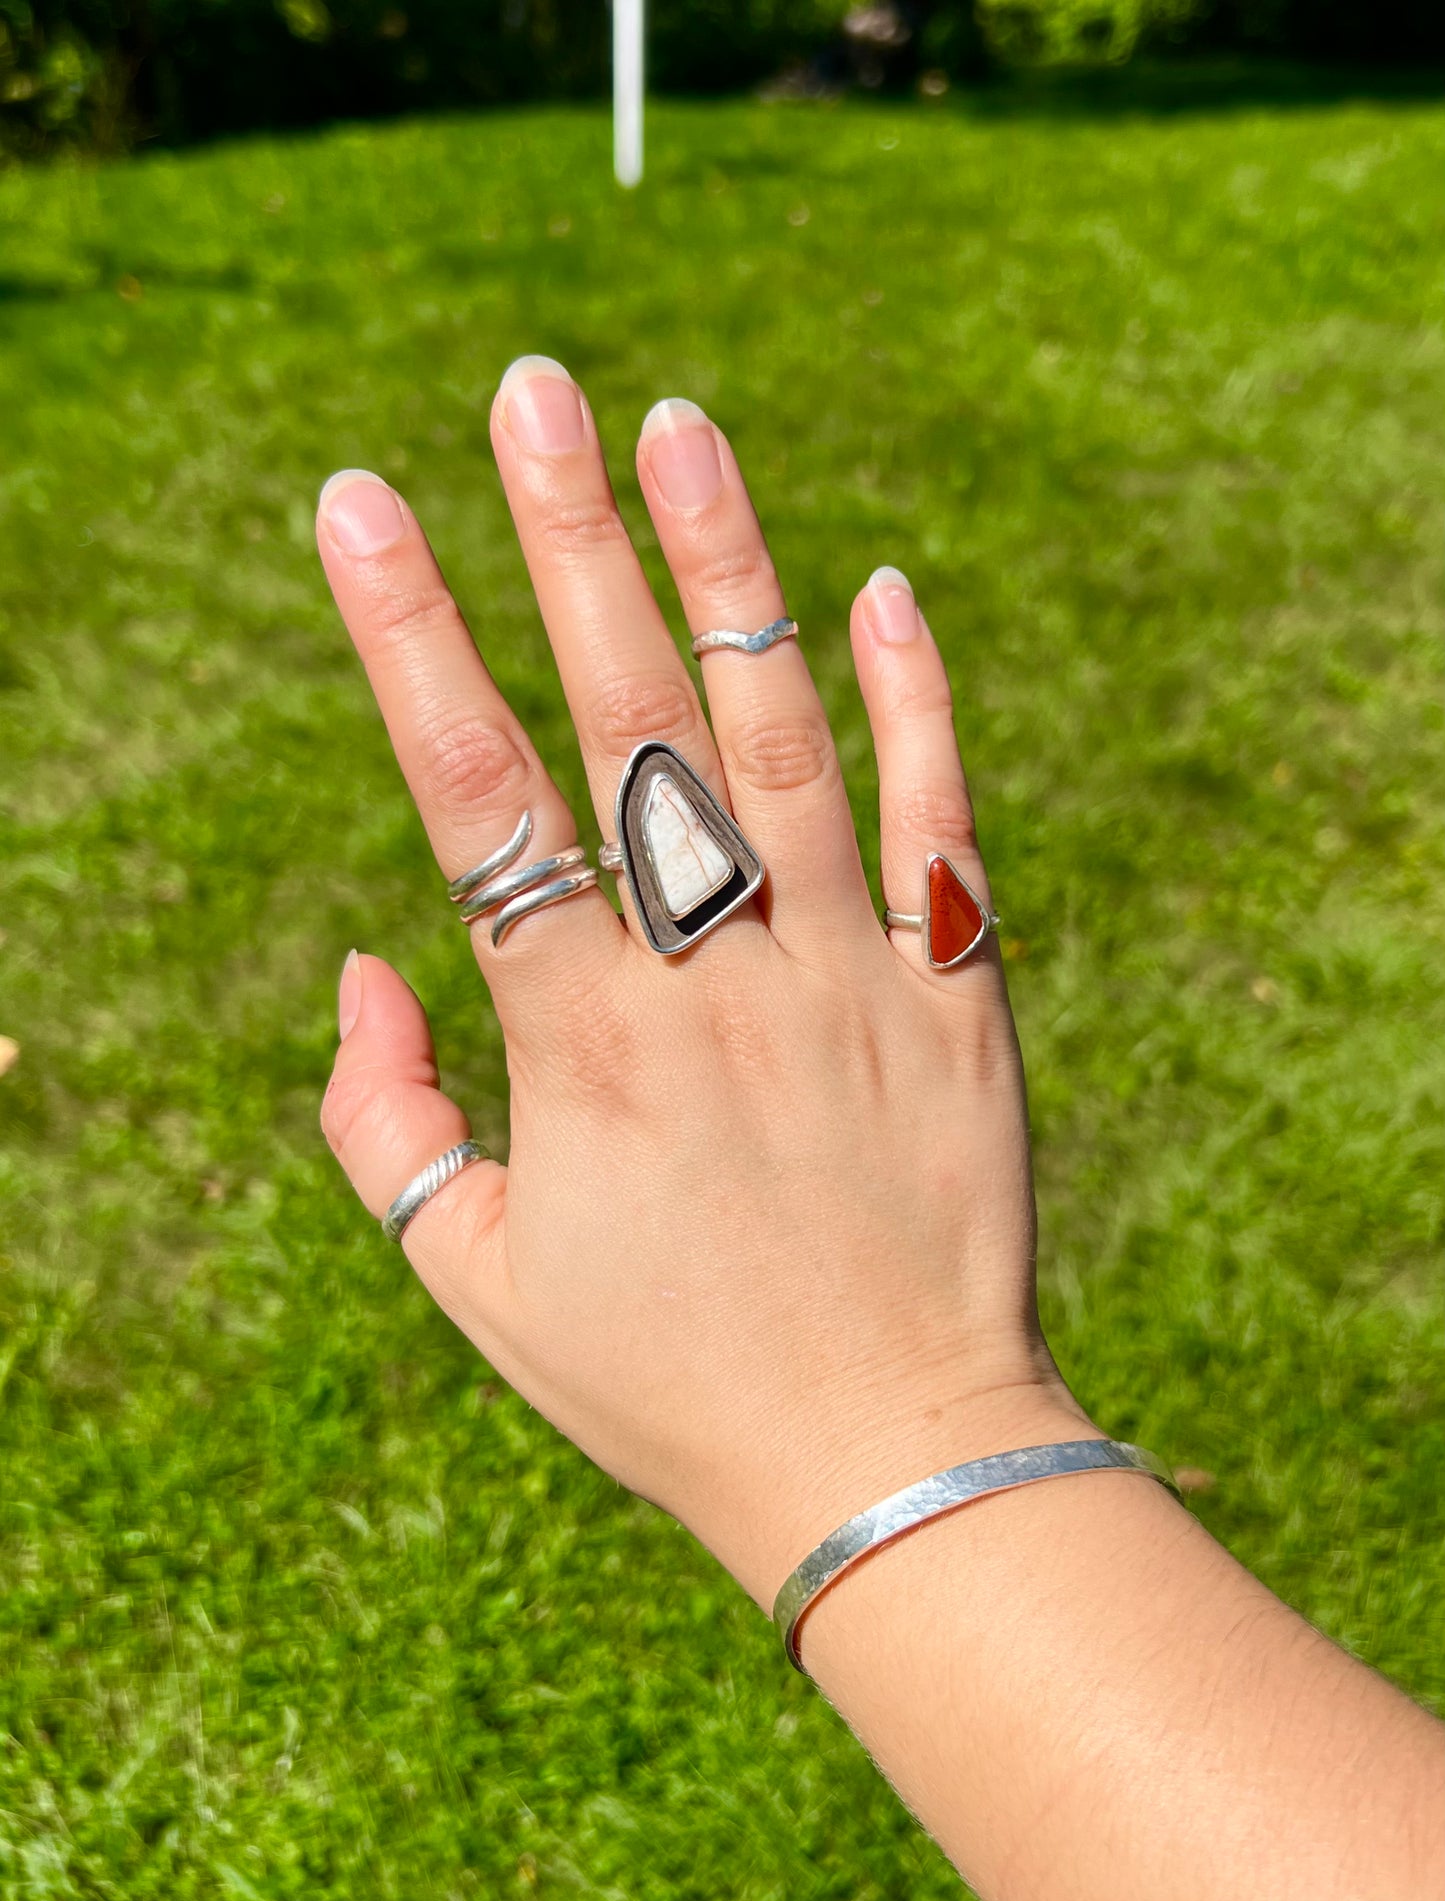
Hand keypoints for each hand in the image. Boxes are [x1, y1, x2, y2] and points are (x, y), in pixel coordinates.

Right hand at [316, 359, 1092, 1607]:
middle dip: (562, 543)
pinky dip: (915, 699)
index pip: (476, 800)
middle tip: (525, 389)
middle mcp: (717, 981)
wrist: (887, 1459)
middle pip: (627, 724)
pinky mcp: (956, 995)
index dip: (408, 639)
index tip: (358, 504)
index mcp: (583, 1043)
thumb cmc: (663, 1381)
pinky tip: (876, 585)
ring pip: (782, 736)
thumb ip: (383, 1117)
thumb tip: (366, 955)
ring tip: (677, 425)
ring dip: (727, 573)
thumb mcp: (472, 1279)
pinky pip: (937, 821)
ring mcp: (850, 976)